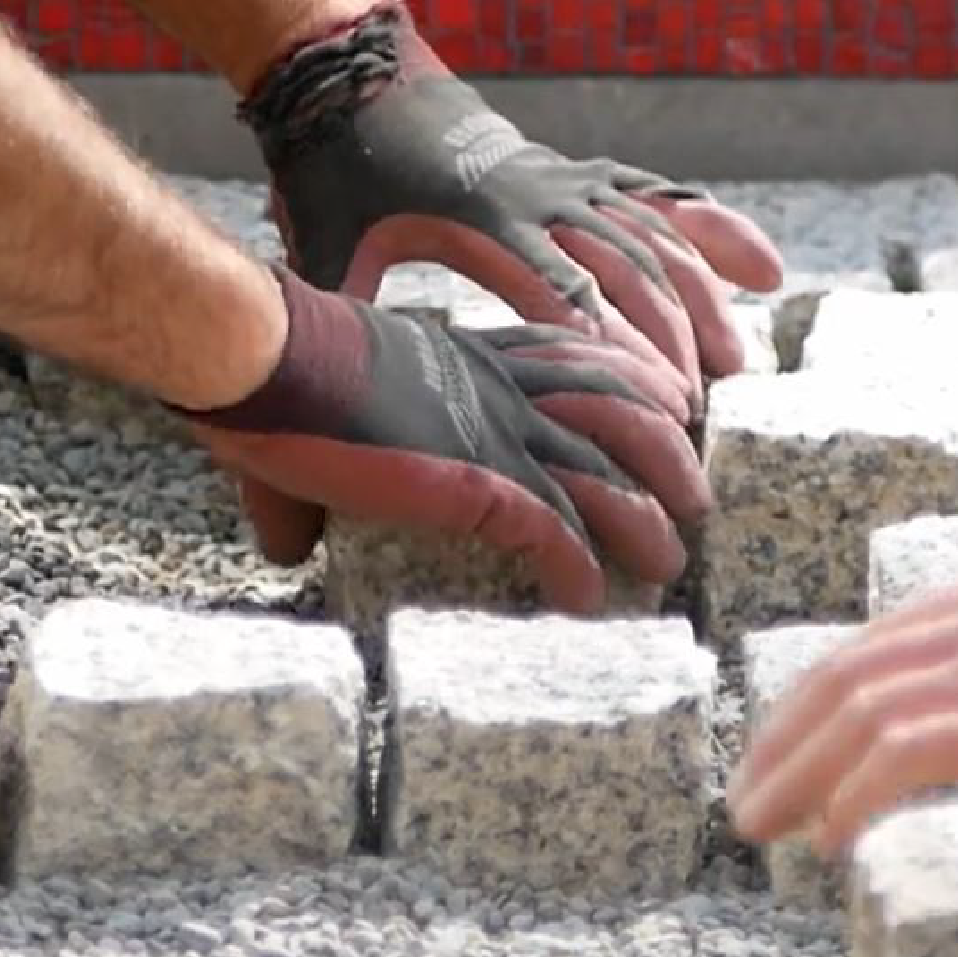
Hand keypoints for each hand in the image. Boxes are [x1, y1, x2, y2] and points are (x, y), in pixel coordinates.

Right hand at [175, 270, 712, 612]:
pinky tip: (584, 599)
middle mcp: (494, 390)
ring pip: (604, 470)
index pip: (571, 357)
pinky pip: (551, 532)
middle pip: (616, 407)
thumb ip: (317, 478)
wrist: (264, 362)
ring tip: (668, 559)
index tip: (663, 402)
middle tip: (692, 495)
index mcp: (465, 360)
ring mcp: (490, 435)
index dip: (627, 378)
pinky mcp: (475, 483)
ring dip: (645, 516)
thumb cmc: (269, 377)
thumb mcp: (316, 408)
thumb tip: (281, 546)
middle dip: (666, 451)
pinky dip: (575, 568)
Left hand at [242, 0, 783, 417]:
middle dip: (670, 340)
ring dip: (701, 296)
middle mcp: (537, 196)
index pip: (564, 296)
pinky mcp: (571, 167)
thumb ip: (319, 329)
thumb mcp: (319, 252)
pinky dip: (709, 228)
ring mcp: (561, 176)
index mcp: (483, 224)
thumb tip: (291, 417)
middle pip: (627, 270)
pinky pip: (655, 197)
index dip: (612, 350)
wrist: (348, 76)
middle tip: (703, 408)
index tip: (653, 404)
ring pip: (653, 235)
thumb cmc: (329, 175)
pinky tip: (762, 269)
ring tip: (736, 361)